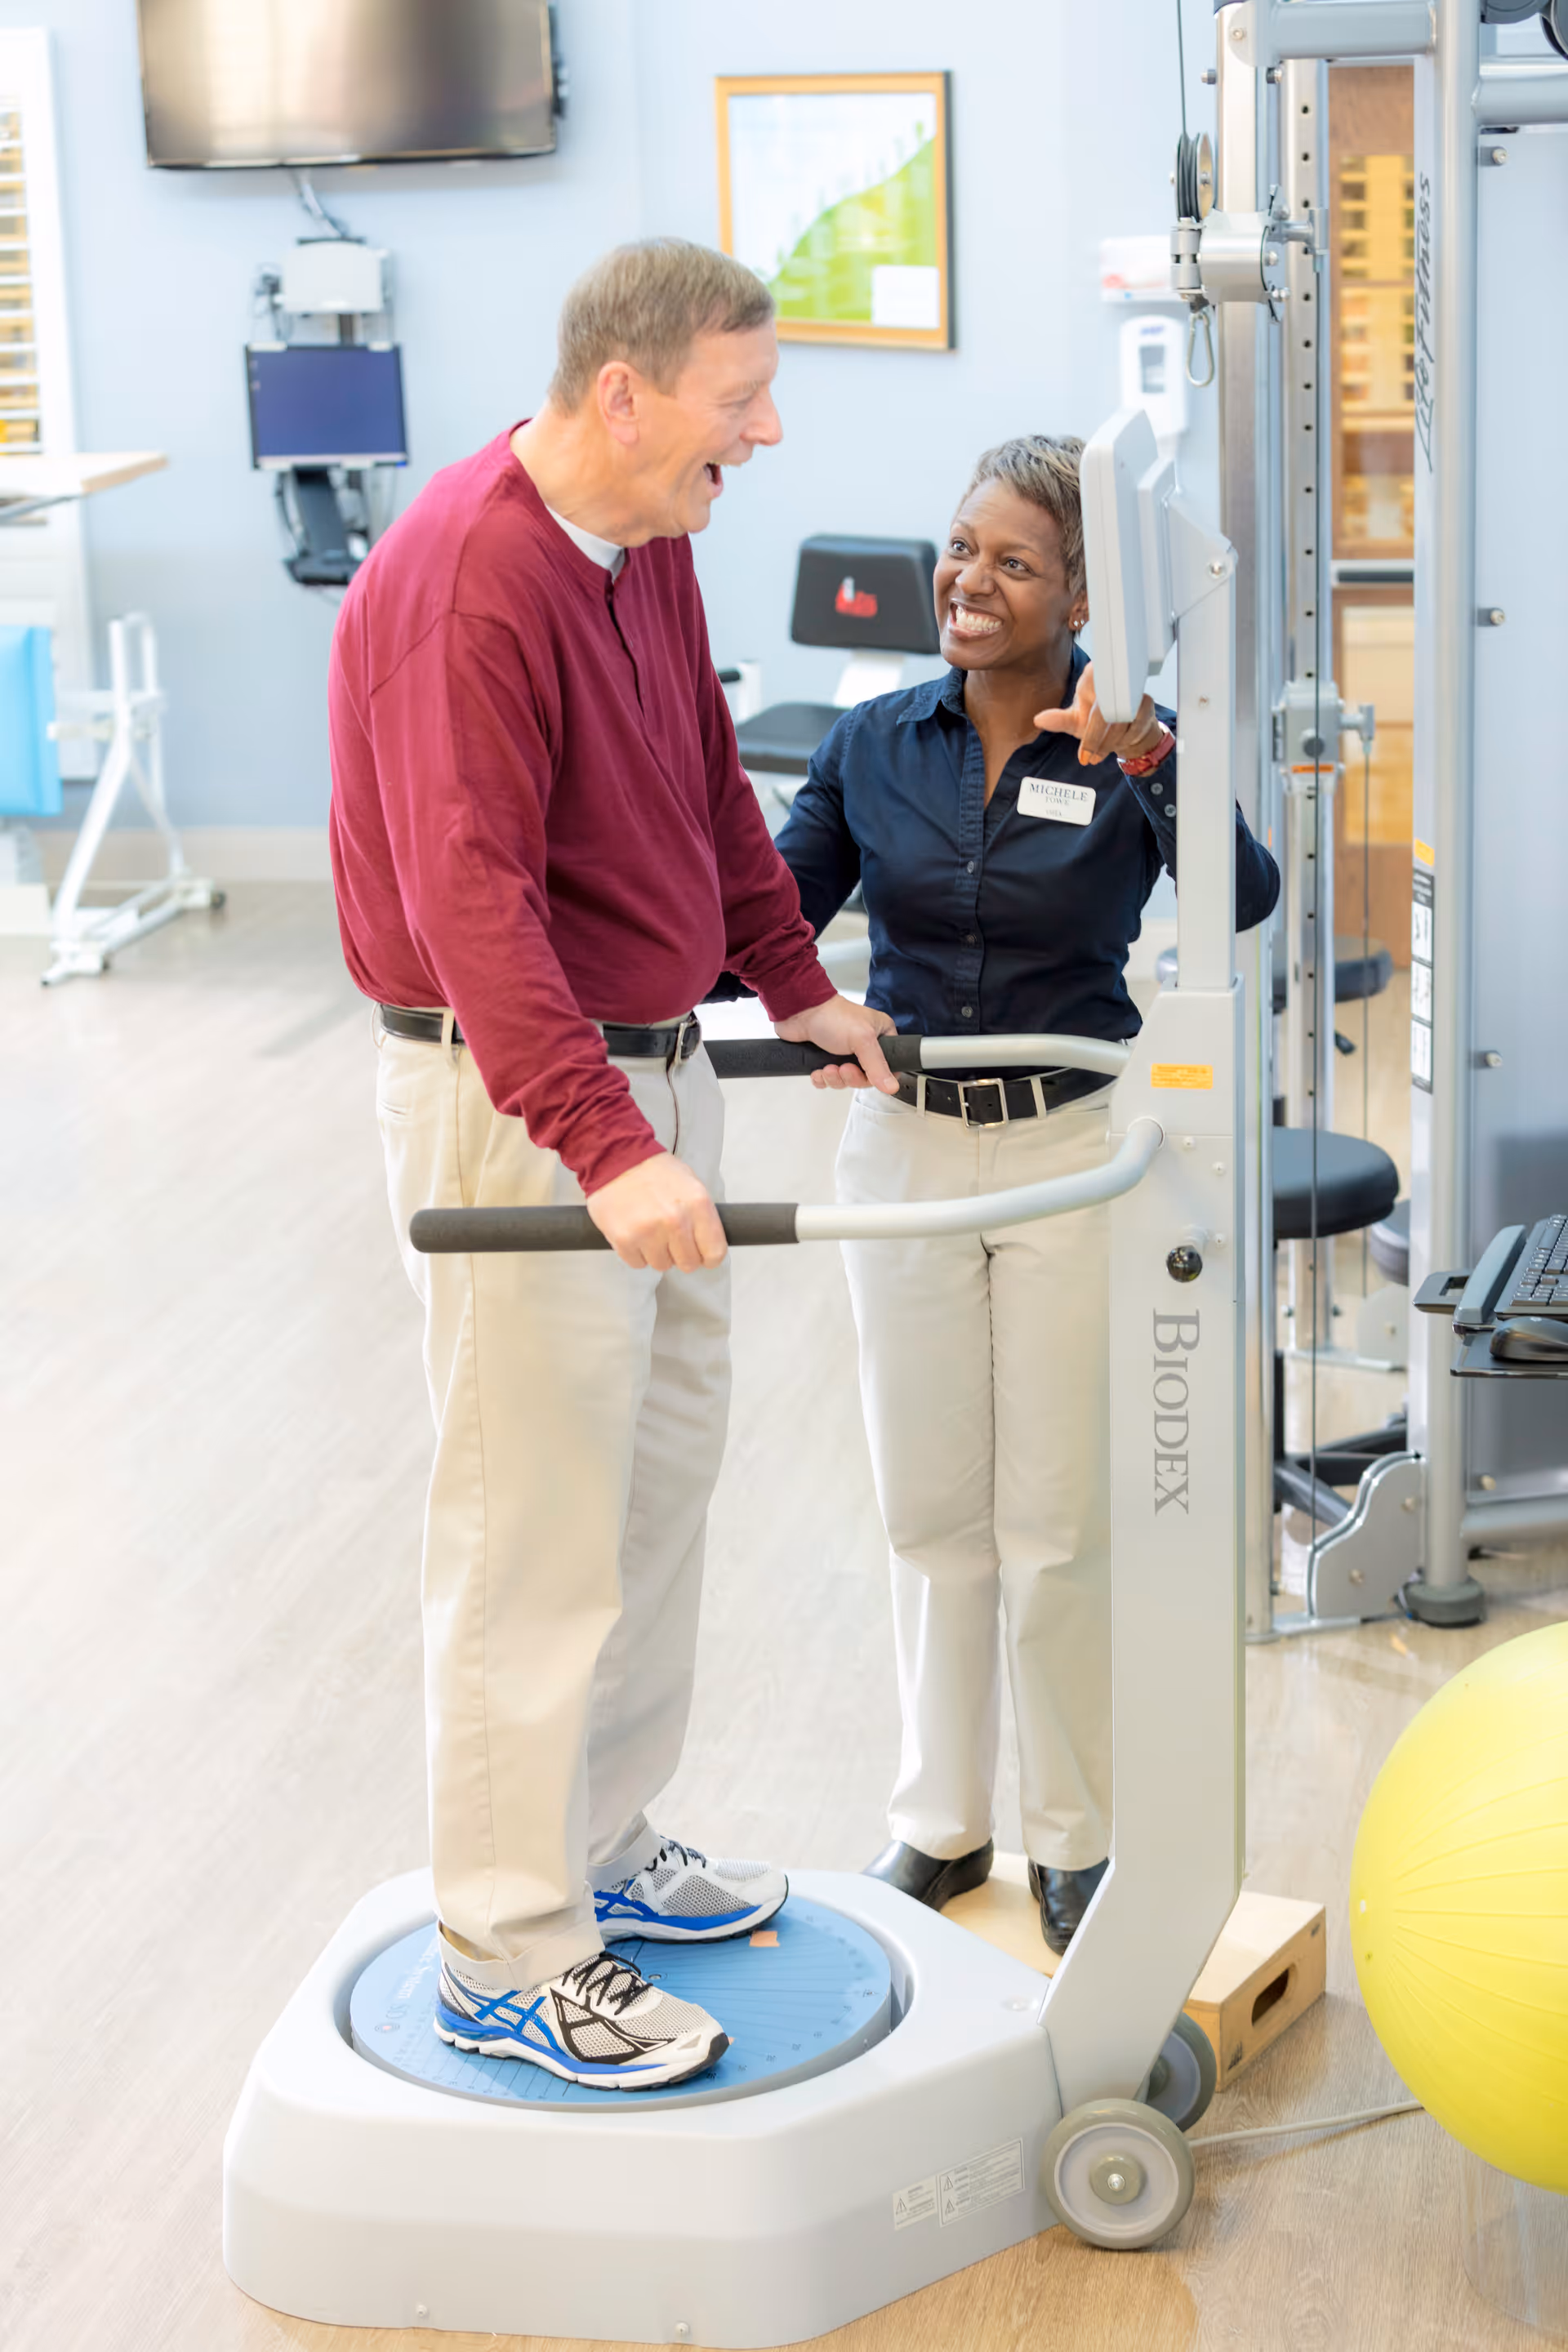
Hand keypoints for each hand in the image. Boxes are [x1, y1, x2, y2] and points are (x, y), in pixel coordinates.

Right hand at [587, 1151, 726, 1271]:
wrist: (616, 1158)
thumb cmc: (654, 1171)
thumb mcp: (690, 1183)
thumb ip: (702, 1215)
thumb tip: (708, 1244)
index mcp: (697, 1204)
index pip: (715, 1252)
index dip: (708, 1256)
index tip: (701, 1254)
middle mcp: (675, 1221)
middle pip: (689, 1263)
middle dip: (681, 1254)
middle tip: (670, 1238)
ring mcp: (649, 1232)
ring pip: (662, 1265)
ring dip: (657, 1253)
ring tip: (649, 1230)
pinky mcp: (624, 1240)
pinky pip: (638, 1263)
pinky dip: (636, 1253)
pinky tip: (634, 1233)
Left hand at [775, 992, 899, 1094]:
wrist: (801, 1011)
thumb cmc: (833, 1016)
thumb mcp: (862, 1039)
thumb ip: (878, 1065)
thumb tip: (892, 1087)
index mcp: (881, 1035)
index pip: (889, 1066)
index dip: (877, 1076)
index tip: (864, 1074)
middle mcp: (865, 1045)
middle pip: (866, 1077)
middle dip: (851, 1078)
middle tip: (843, 1068)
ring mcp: (845, 1053)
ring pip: (846, 1080)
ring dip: (835, 1079)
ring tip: (827, 1068)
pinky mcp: (827, 1059)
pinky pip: (829, 1080)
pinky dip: (822, 1079)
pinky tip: (818, 1070)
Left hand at [1035, 659, 1165, 766]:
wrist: (1128, 729)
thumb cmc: (1098, 720)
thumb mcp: (1076, 722)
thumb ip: (1059, 720)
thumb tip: (1038, 720)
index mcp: (1092, 676)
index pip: (1087, 691)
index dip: (1084, 726)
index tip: (1082, 751)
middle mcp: (1112, 678)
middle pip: (1103, 711)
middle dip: (1093, 739)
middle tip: (1087, 757)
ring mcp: (1130, 689)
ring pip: (1119, 720)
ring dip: (1108, 744)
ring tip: (1098, 755)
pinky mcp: (1145, 701)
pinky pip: (1135, 725)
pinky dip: (1125, 741)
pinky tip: (1117, 747)